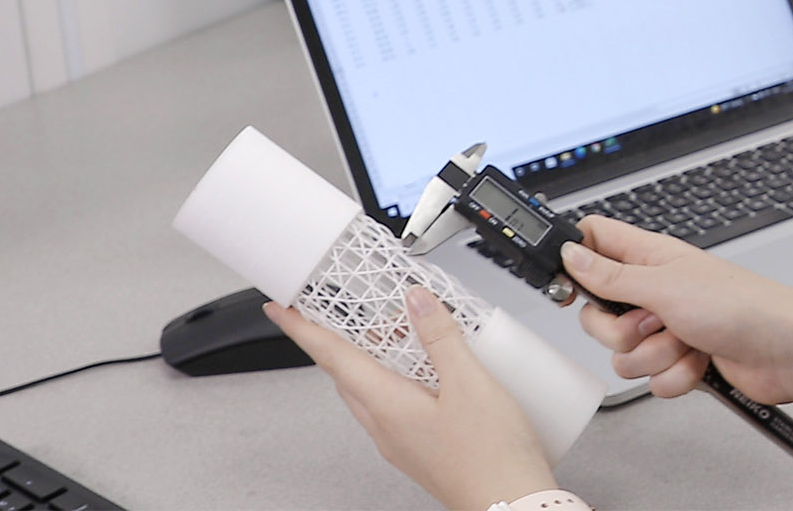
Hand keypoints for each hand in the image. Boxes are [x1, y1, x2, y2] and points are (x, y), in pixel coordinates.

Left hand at [264, 286, 558, 510]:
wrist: (511, 505)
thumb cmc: (491, 457)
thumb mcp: (471, 382)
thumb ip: (441, 338)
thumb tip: (416, 302)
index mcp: (387, 406)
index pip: (332, 358)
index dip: (303, 330)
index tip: (281, 309)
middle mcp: (385, 427)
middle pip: (349, 374)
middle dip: (351, 340)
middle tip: (373, 313)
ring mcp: (400, 442)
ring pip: (372, 391)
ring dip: (380, 360)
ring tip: (415, 337)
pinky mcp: (419, 449)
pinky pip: (394, 407)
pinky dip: (401, 381)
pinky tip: (436, 374)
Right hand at [565, 216, 792, 404]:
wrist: (788, 353)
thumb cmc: (742, 305)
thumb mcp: (666, 286)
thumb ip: (612, 275)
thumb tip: (570, 254)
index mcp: (651, 257)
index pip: (595, 242)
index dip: (575, 260)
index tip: (570, 286)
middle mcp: (657, 291)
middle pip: (599, 314)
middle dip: (620, 331)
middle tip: (651, 322)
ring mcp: (669, 328)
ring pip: (625, 355)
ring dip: (656, 356)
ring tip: (688, 340)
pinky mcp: (682, 361)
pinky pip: (652, 380)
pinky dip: (676, 377)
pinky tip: (701, 362)